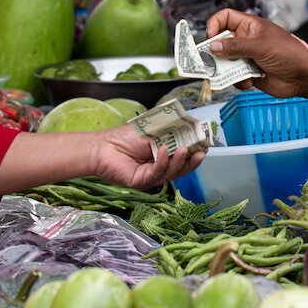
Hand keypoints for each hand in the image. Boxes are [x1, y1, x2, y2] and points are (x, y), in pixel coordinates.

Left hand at [91, 125, 205, 190]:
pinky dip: (162, 162)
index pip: (182, 157)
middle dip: (192, 161)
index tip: (204, 144)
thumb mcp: (152, 130)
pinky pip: (157, 173)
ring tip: (183, 149)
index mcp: (162, 156)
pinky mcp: (142, 182)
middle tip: (202, 152)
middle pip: (180, 168)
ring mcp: (151, 177)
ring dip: (179, 161)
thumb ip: (169, 130)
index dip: (193, 152)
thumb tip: (189, 125)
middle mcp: (158, 168)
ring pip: (171, 173)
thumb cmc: (124, 137)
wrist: (102, 147)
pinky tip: (164, 150)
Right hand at [204, 9, 307, 98]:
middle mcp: (246, 40)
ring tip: (236, 74)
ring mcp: (247, 57)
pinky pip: (235, 77)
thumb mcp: (260, 46)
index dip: (215, 24)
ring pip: (226, 62)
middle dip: (216, 53)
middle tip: (210, 61)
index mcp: (250, 26)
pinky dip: (239, 81)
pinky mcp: (250, 73)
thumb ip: (235, 46)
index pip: (225, 18)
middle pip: (221, 42)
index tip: (210, 37)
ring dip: (228, 70)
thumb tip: (213, 46)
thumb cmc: (289, 53)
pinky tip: (251, 81)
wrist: (304, 76)